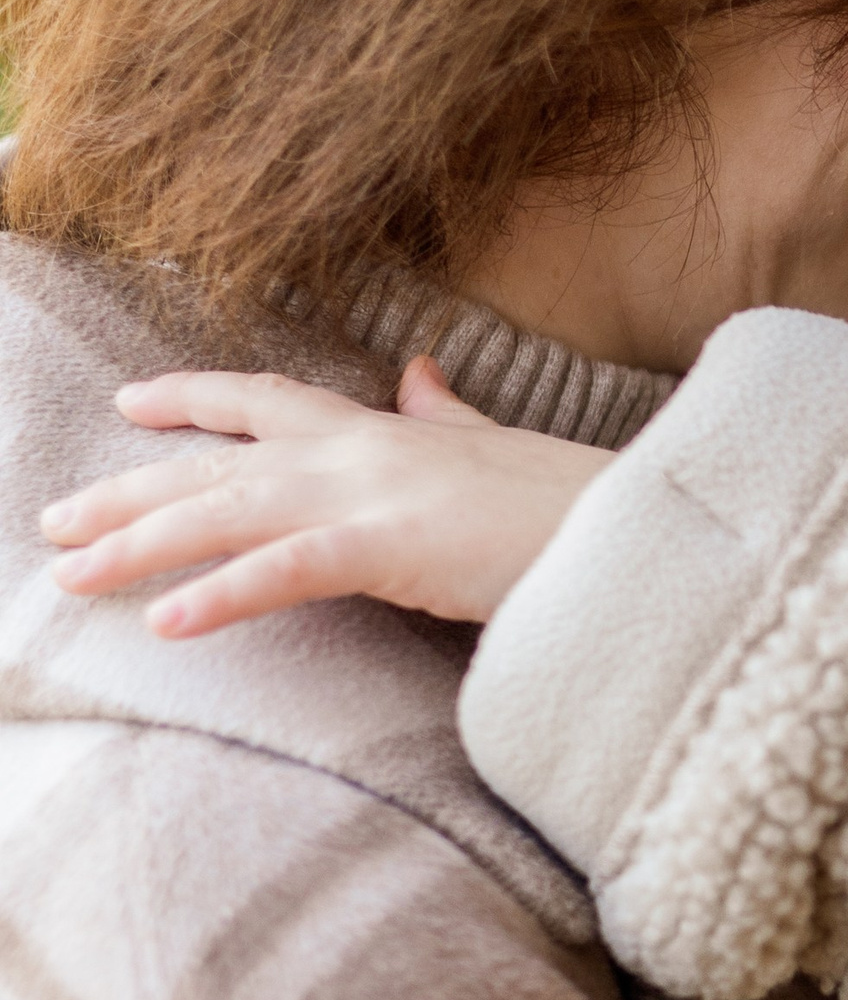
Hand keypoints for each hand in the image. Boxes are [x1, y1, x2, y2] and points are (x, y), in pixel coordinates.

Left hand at [39, 359, 611, 635]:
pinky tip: (164, 623)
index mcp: (385, 430)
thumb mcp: (495, 448)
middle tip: (52, 522)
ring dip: (139, 544)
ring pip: (226, 511)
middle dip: (128, 491)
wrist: (638, 528)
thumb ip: (448, 416)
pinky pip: (285, 571)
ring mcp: (372, 495)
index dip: (196, 397)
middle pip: (217, 461)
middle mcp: (362, 450)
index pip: (268, 399)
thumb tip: (422, 376)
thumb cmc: (573, 505)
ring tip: (69, 576)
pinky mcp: (392, 549)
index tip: (131, 403)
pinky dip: (219, 594)